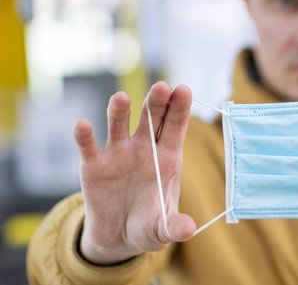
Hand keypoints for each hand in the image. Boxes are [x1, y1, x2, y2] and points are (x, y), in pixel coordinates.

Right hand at [75, 82, 195, 264]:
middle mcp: (144, 148)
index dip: (179, 108)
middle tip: (161, 86)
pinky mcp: (94, 164)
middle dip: (156, 102)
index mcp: (168, 158)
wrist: (118, 236)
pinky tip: (82, 125)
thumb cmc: (148, 225)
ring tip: (120, 98)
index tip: (183, 89)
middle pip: (151, 119)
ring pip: (119, 125)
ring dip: (119, 111)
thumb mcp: (163, 230)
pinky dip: (85, 136)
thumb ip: (174, 226)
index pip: (175, 127)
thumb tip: (188, 230)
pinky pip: (89, 146)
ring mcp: (118, 153)